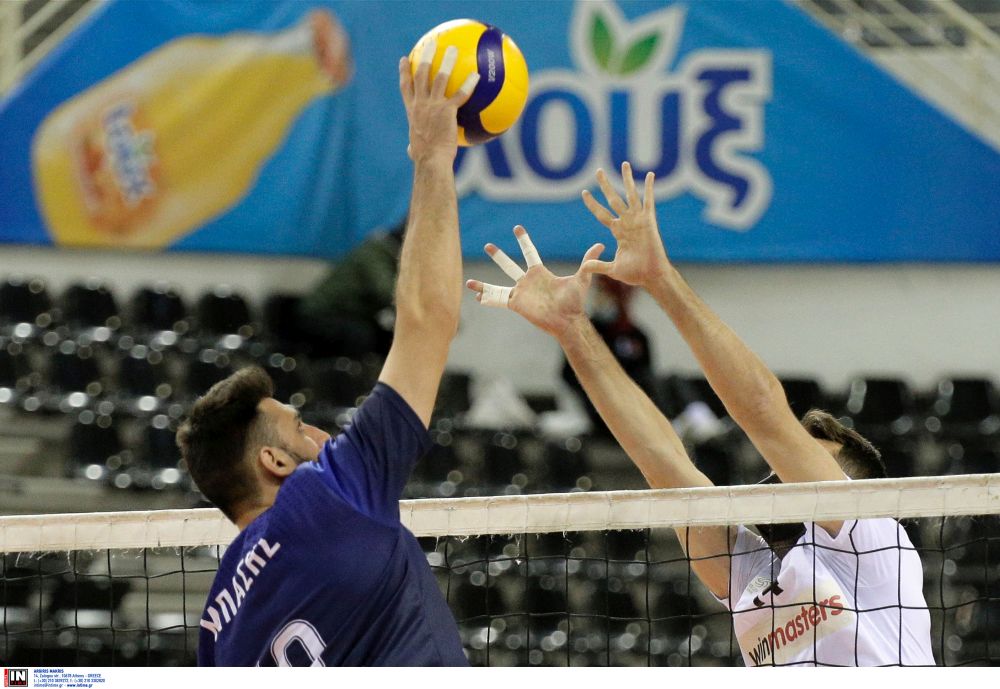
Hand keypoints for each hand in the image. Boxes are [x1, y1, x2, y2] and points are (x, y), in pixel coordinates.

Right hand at [398, 40, 478, 163]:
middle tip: (429, 44)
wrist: (431, 161)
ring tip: (453, 49)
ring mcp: (433, 106)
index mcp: (412, 111)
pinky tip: (477, 76)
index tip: (405, 60)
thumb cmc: (424, 159)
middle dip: (424, 57)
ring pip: (439, 77)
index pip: (406, 87)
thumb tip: (410, 151)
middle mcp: (420, 104)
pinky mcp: (447, 111)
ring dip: (446, 61)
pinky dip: (469, 84)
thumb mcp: (414, 150)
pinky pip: (460, 94)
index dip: (404, 72)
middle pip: (420, 74)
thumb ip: (413, 145)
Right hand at [466, 226, 604, 338]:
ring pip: (498, 284)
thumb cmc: (574, 302)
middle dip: (498, 255)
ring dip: (484, 284)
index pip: (529, 252)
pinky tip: (474, 296)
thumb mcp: (581, 278)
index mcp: (539, 273)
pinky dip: (486, 298)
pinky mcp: (516, 304)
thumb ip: (588, 261)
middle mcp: (527, 282)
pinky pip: (497, 300)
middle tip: (487, 245)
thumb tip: (601, 244)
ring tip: (468, 283)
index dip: (523, 241)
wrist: (567, 320)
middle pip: (509, 264)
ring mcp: (520, 293)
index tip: (516, 228)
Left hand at [580, 162, 670, 287]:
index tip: (584, 193)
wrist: (651, 276)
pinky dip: (649, 188)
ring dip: (627, 179)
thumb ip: (598, 265)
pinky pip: (649, 201)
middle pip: (613, 199)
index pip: (602, 214)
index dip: (593, 204)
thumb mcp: (612, 269)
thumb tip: (583, 267)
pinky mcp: (649, 221)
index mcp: (618, 231)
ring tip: (623, 164)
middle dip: (605, 185)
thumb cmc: (635, 274)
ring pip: (630, 195)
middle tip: (598, 171)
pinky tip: (649, 174)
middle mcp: (627, 222)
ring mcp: (638, 220)